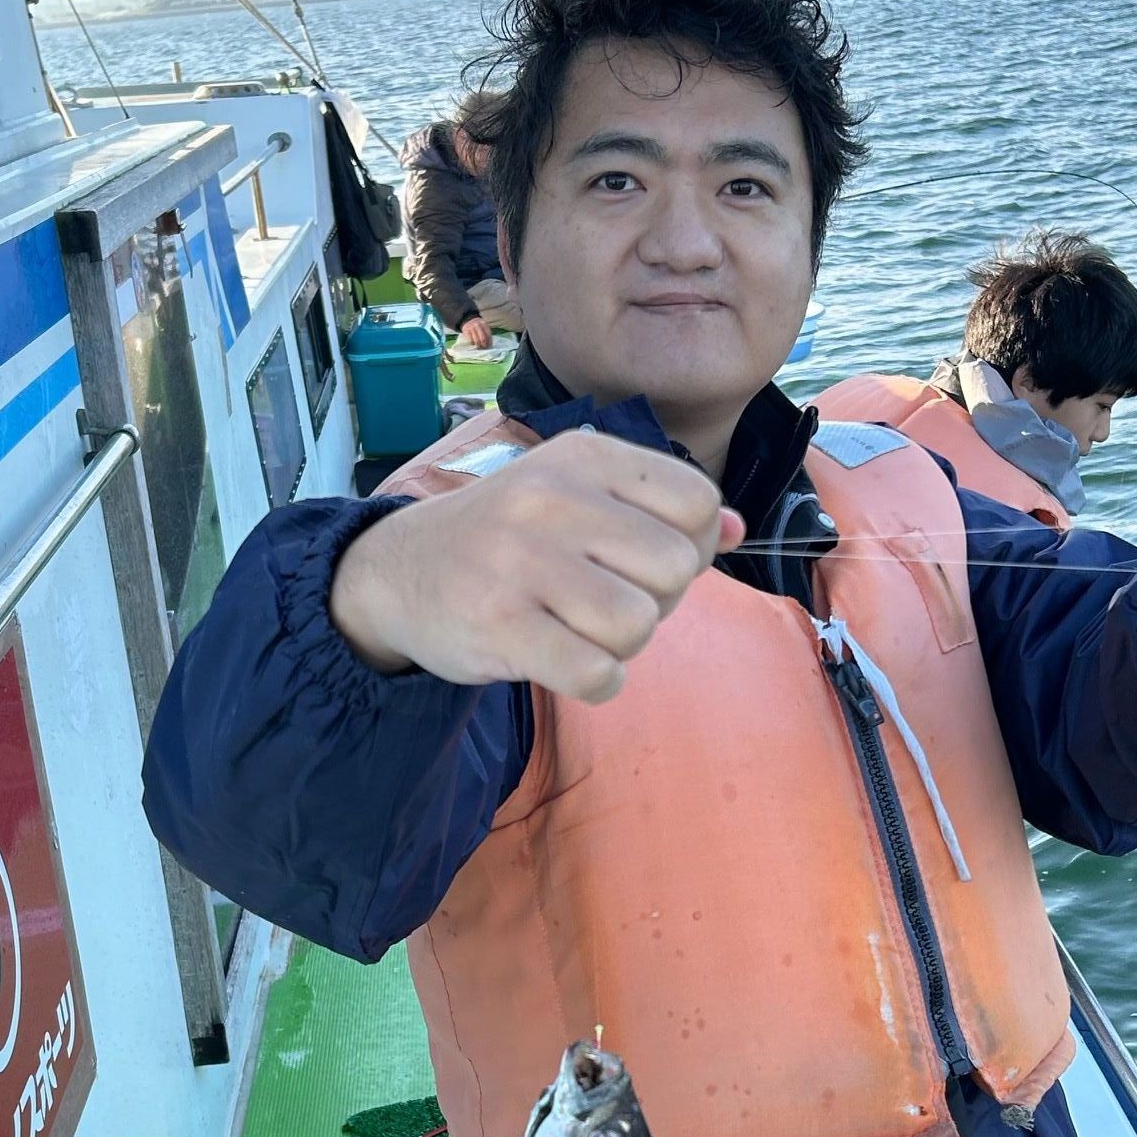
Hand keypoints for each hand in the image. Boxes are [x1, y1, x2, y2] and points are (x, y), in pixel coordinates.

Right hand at [330, 430, 744, 700]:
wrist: (398, 572)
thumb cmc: (508, 539)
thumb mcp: (578, 496)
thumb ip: (659, 510)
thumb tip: (738, 531)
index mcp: (583, 456)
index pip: (697, 503)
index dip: (690, 546)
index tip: (641, 560)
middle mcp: (552, 498)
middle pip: (675, 569)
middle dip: (657, 600)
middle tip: (605, 601)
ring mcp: (522, 562)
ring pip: (638, 624)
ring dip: (622, 644)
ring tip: (579, 628)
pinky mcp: (500, 626)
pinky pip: (597, 673)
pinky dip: (596, 680)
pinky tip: (563, 661)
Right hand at [460, 316, 493, 349]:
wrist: (468, 319)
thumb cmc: (478, 326)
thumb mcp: (483, 326)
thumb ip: (486, 333)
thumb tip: (489, 344)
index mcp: (484, 324)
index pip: (488, 335)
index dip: (489, 342)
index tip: (489, 346)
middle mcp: (478, 326)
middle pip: (483, 339)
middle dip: (484, 345)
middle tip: (484, 347)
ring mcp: (472, 328)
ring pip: (477, 341)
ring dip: (479, 346)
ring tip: (479, 347)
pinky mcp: (467, 332)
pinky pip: (471, 341)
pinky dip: (473, 344)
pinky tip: (474, 344)